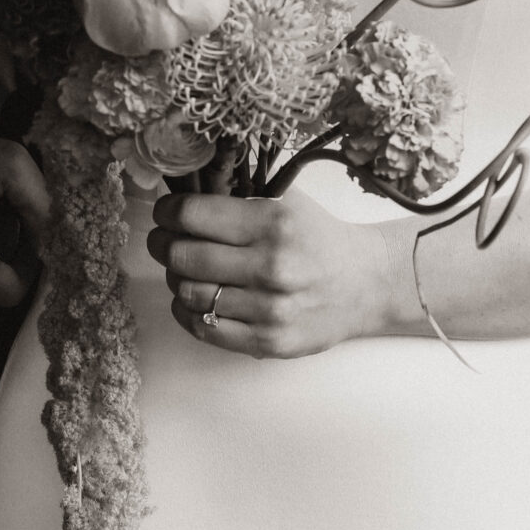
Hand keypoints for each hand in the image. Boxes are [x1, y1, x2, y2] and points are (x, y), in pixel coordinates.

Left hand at [147, 188, 403, 358]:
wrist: (366, 284)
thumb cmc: (319, 238)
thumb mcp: (287, 202)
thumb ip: (239, 195)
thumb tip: (183, 188)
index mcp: (273, 223)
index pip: (193, 215)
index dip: (167, 212)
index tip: (164, 213)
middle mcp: (271, 266)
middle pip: (183, 256)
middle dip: (162, 245)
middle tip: (162, 241)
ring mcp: (270, 309)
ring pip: (189, 293)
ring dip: (175, 279)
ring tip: (181, 270)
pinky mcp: (269, 341)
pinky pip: (205, 328)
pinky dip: (187, 312)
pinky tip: (192, 299)